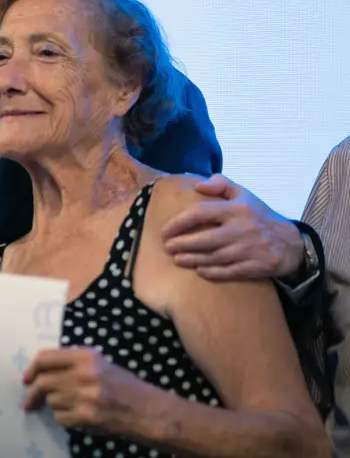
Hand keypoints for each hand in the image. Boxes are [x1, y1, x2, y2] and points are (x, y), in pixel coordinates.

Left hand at [24, 347, 151, 435]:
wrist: (146, 410)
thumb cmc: (122, 384)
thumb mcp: (99, 363)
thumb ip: (71, 363)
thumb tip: (40, 370)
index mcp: (86, 357)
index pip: (45, 358)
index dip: (31, 369)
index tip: (26, 379)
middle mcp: (84, 375)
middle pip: (43, 382)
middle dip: (33, 392)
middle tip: (30, 400)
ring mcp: (85, 397)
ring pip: (51, 401)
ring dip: (53, 404)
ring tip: (67, 404)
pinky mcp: (86, 418)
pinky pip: (60, 417)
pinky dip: (63, 417)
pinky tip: (75, 415)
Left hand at [162, 174, 302, 280]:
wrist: (292, 243)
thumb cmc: (260, 216)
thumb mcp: (244, 195)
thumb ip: (221, 185)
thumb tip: (198, 185)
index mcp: (237, 209)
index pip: (201, 213)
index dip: (179, 222)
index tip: (165, 230)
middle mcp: (243, 228)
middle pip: (205, 239)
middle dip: (182, 244)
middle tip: (167, 247)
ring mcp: (251, 249)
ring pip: (215, 257)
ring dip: (193, 259)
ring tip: (177, 259)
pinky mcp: (258, 266)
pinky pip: (230, 271)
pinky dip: (213, 272)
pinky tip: (199, 271)